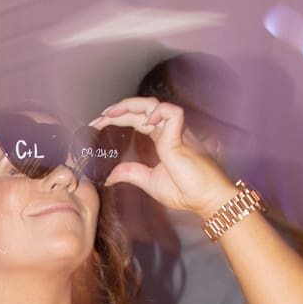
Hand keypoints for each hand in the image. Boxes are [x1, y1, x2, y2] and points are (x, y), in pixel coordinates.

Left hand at [92, 98, 236, 221]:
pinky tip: (145, 122)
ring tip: (112, 113)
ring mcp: (175, 131)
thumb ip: (131, 174)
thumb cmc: (185, 190)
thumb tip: (110, 176)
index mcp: (161, 139)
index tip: (98, 124)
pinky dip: (158, 112)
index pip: (137, 120)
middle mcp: (168, 131)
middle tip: (99, 117)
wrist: (204, 199)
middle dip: (118, 109)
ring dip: (131, 105)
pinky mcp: (182, 136)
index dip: (118, 118)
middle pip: (142, 109)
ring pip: (154, 105)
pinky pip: (172, 112)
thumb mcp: (149, 182)